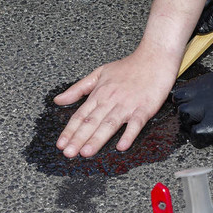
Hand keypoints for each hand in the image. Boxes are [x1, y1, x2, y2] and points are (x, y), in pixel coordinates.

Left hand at [54, 48, 178, 157]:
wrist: (154, 58)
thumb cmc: (128, 67)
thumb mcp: (99, 73)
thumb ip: (78, 88)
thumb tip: (58, 100)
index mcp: (99, 93)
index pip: (80, 115)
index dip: (69, 131)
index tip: (61, 144)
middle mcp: (111, 100)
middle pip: (92, 122)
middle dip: (79, 139)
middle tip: (69, 153)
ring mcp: (127, 105)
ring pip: (109, 124)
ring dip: (97, 139)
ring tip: (87, 152)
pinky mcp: (144, 108)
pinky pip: (135, 124)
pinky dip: (128, 135)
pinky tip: (122, 146)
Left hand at [172, 66, 212, 147]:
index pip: (188, 87)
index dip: (188, 97)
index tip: (192, 104)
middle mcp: (209, 91)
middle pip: (181, 100)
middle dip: (186, 109)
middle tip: (196, 118)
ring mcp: (210, 108)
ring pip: (184, 116)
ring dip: (191, 123)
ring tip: (202, 128)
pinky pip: (194, 134)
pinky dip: (199, 138)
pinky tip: (209, 138)